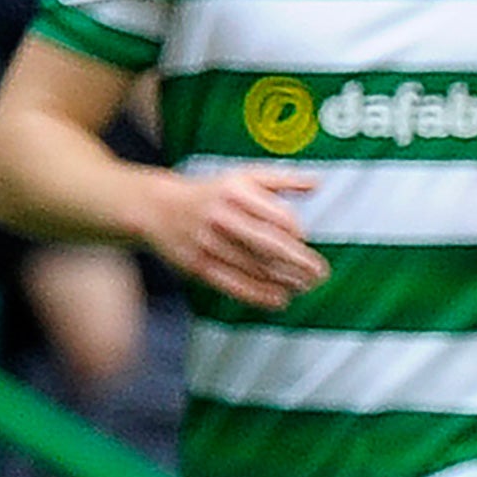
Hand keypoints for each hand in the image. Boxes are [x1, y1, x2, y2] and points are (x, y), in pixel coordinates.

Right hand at [147, 168, 324, 308]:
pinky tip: (279, 300)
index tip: (307, 241)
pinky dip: (258, 295)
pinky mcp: (197, 266)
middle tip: (320, 273)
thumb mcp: (244, 177)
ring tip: (306, 286)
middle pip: (267, 244)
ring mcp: (208, 243)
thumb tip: (317, 184)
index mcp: (236, 193)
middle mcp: (222, 217)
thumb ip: (283, 180)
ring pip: (253, 267)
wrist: (156, 208)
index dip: (296, 230)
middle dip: (298, 261)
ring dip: (284, 280)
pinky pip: (232, 284)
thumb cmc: (210, 193)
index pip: (275, 215)